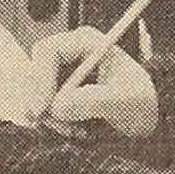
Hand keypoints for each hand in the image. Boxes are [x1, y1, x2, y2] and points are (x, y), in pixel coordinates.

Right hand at [25, 27, 159, 138]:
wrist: (141, 121)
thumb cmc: (139, 104)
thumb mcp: (127, 102)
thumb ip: (95, 101)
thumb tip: (58, 106)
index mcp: (85, 42)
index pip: (48, 52)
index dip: (40, 79)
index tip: (43, 110)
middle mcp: (67, 53)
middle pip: (34, 72)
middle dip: (43, 103)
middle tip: (60, 127)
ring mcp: (57, 73)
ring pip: (33, 93)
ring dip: (49, 117)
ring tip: (78, 131)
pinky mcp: (52, 92)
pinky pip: (37, 107)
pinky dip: (50, 123)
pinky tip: (72, 131)